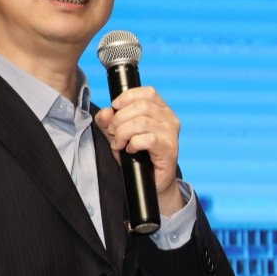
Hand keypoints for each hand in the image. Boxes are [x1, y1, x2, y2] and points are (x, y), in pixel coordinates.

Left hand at [96, 86, 185, 215]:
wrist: (153, 183)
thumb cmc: (138, 156)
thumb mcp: (119, 135)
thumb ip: (109, 122)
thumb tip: (106, 112)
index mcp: (161, 110)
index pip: (147, 92)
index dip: (127, 97)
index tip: (115, 107)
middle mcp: (170, 119)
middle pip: (141, 106)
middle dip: (120, 118)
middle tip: (112, 132)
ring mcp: (171, 134)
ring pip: (141, 122)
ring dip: (123, 133)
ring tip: (118, 144)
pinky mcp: (169, 149)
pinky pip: (146, 139)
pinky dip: (133, 144)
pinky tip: (130, 150)